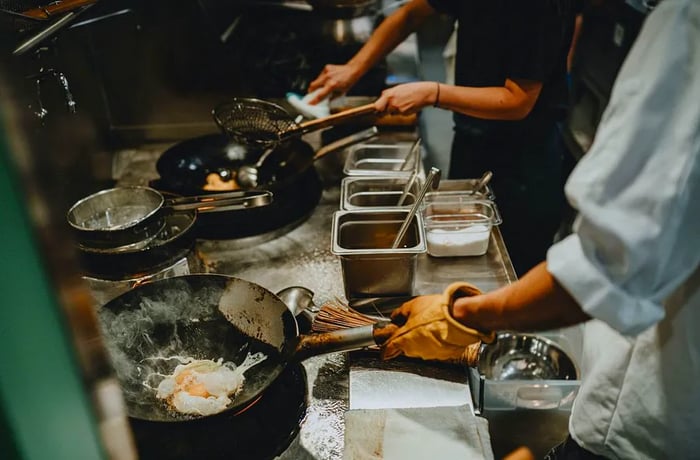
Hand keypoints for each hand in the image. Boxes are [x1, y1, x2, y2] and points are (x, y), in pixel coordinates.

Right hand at [307, 63, 360, 103]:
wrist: (352, 71)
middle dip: (311, 91)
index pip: (320, 95)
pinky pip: (320, 75)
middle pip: (313, 86)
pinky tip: (326, 80)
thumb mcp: (341, 93)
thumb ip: (332, 98)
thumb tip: (325, 102)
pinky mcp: (326, 68)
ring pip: (316, 80)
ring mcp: (326, 72)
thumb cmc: (348, 82)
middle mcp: (328, 78)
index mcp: (332, 85)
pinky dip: (321, 79)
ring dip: (317, 85)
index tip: (309, 104)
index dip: (313, 100)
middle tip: (312, 94)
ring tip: (322, 86)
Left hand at [374, 81, 436, 114]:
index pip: (377, 106)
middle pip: (382, 112)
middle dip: (384, 111)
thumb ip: (389, 92)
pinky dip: (402, 111)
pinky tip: (407, 105)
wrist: (425, 92)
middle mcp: (392, 103)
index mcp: (389, 95)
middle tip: (388, 107)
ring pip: (392, 113)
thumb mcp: (398, 87)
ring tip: (402, 102)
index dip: (376, 109)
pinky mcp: (404, 113)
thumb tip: (382, 96)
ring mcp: (398, 109)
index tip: (373, 111)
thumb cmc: (413, 88)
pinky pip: (400, 113)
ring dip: (394, 110)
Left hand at [380, 282, 494, 362]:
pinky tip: (439, 331)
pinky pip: (434, 349)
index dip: (383, 345)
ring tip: (428, 325)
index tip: (382, 343)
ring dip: (421, 339)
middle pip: (403, 347)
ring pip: (419, 348)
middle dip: (405, 338)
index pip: (386, 349)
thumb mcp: (412, 306)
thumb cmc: (437, 311)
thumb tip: (395, 316)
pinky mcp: (443, 355)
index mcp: (403, 340)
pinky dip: (434, 342)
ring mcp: (430, 354)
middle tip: (410, 325)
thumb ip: (400, 313)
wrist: (461, 317)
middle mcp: (415, 351)